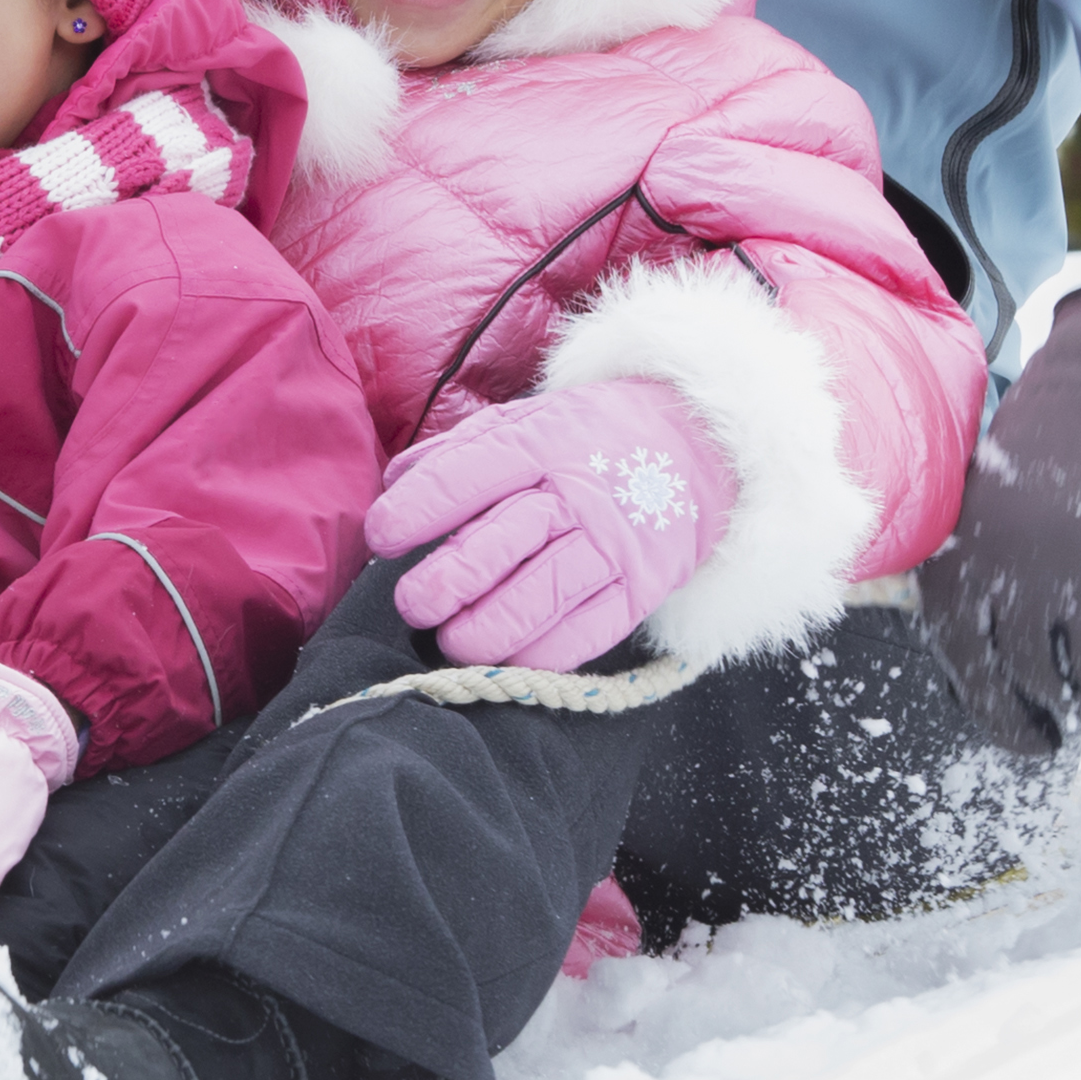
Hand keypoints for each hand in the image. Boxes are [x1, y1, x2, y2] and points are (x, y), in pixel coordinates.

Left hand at [374, 374, 739, 674]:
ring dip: (486, 628)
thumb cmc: (590, 438)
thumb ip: (459, 453)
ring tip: (451, 640)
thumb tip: (395, 486)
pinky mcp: (640, 588)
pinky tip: (508, 658)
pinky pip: (587, 633)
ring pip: (541, 596)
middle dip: (446, 580)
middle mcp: (576, 493)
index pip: (467, 475)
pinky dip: (541, 653)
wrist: (698, 447)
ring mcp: (612, 544)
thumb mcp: (527, 421)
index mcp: (540, 441)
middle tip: (412, 602)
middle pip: (501, 542)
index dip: (417, 510)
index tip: (382, 536)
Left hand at [920, 284, 1080, 777]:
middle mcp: (1018, 572)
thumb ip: (975, 590)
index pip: (968, 668)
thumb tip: (992, 689)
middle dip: (1052, 719)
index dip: (998, 716)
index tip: (1027, 736)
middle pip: (1034, 679)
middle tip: (1065, 736)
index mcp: (960, 558)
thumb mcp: (978, 513)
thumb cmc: (1040, 460)